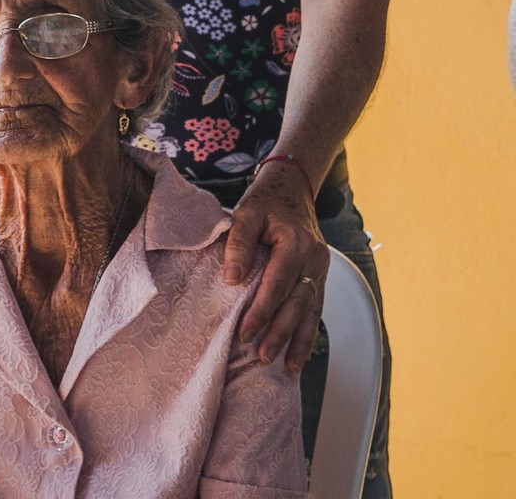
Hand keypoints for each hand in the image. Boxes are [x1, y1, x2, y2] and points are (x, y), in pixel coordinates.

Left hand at [222, 163, 329, 372]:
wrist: (292, 187)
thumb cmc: (265, 200)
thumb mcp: (246, 212)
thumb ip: (239, 243)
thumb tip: (232, 279)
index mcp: (296, 243)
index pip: (277, 284)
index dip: (261, 311)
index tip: (244, 332)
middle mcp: (314, 258)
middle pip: (297, 303)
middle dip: (280, 333)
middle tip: (261, 356)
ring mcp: (321, 269)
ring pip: (311, 310)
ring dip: (298, 340)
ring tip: (287, 366)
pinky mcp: (320, 275)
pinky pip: (316, 307)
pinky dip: (308, 331)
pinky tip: (300, 352)